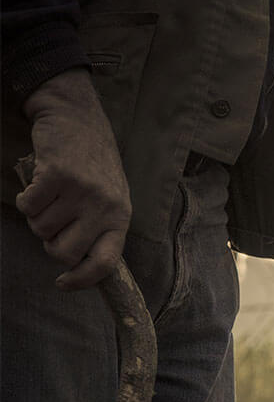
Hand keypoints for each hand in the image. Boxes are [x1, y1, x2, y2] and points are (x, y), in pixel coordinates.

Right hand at [17, 68, 130, 289]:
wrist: (77, 118)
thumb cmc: (92, 164)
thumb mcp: (110, 197)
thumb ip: (100, 227)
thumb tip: (79, 264)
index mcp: (121, 217)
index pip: (105, 262)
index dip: (82, 280)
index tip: (63, 283)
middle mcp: (105, 207)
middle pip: (65, 252)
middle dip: (50, 244)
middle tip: (52, 225)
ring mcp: (81, 192)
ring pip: (41, 229)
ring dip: (37, 217)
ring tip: (50, 196)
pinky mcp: (56, 176)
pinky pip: (27, 207)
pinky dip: (25, 199)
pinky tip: (37, 184)